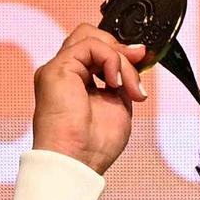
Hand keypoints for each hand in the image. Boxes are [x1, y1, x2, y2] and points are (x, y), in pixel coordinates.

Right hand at [31, 21, 152, 174]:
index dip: (120, 53)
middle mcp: (65, 73)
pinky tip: (115, 83)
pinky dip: (111, 59)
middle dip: (120, 49)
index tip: (142, 62)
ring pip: (91, 36)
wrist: (76, 163)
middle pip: (91, 36)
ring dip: (119, 58)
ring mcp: (58, 69)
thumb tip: (136, 54)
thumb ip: (123, 79)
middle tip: (138, 67)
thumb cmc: (93, 146)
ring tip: (127, 85)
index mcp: (76, 82)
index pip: (96, 50)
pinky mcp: (57, 68)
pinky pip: (90, 45)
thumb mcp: (118, 104)